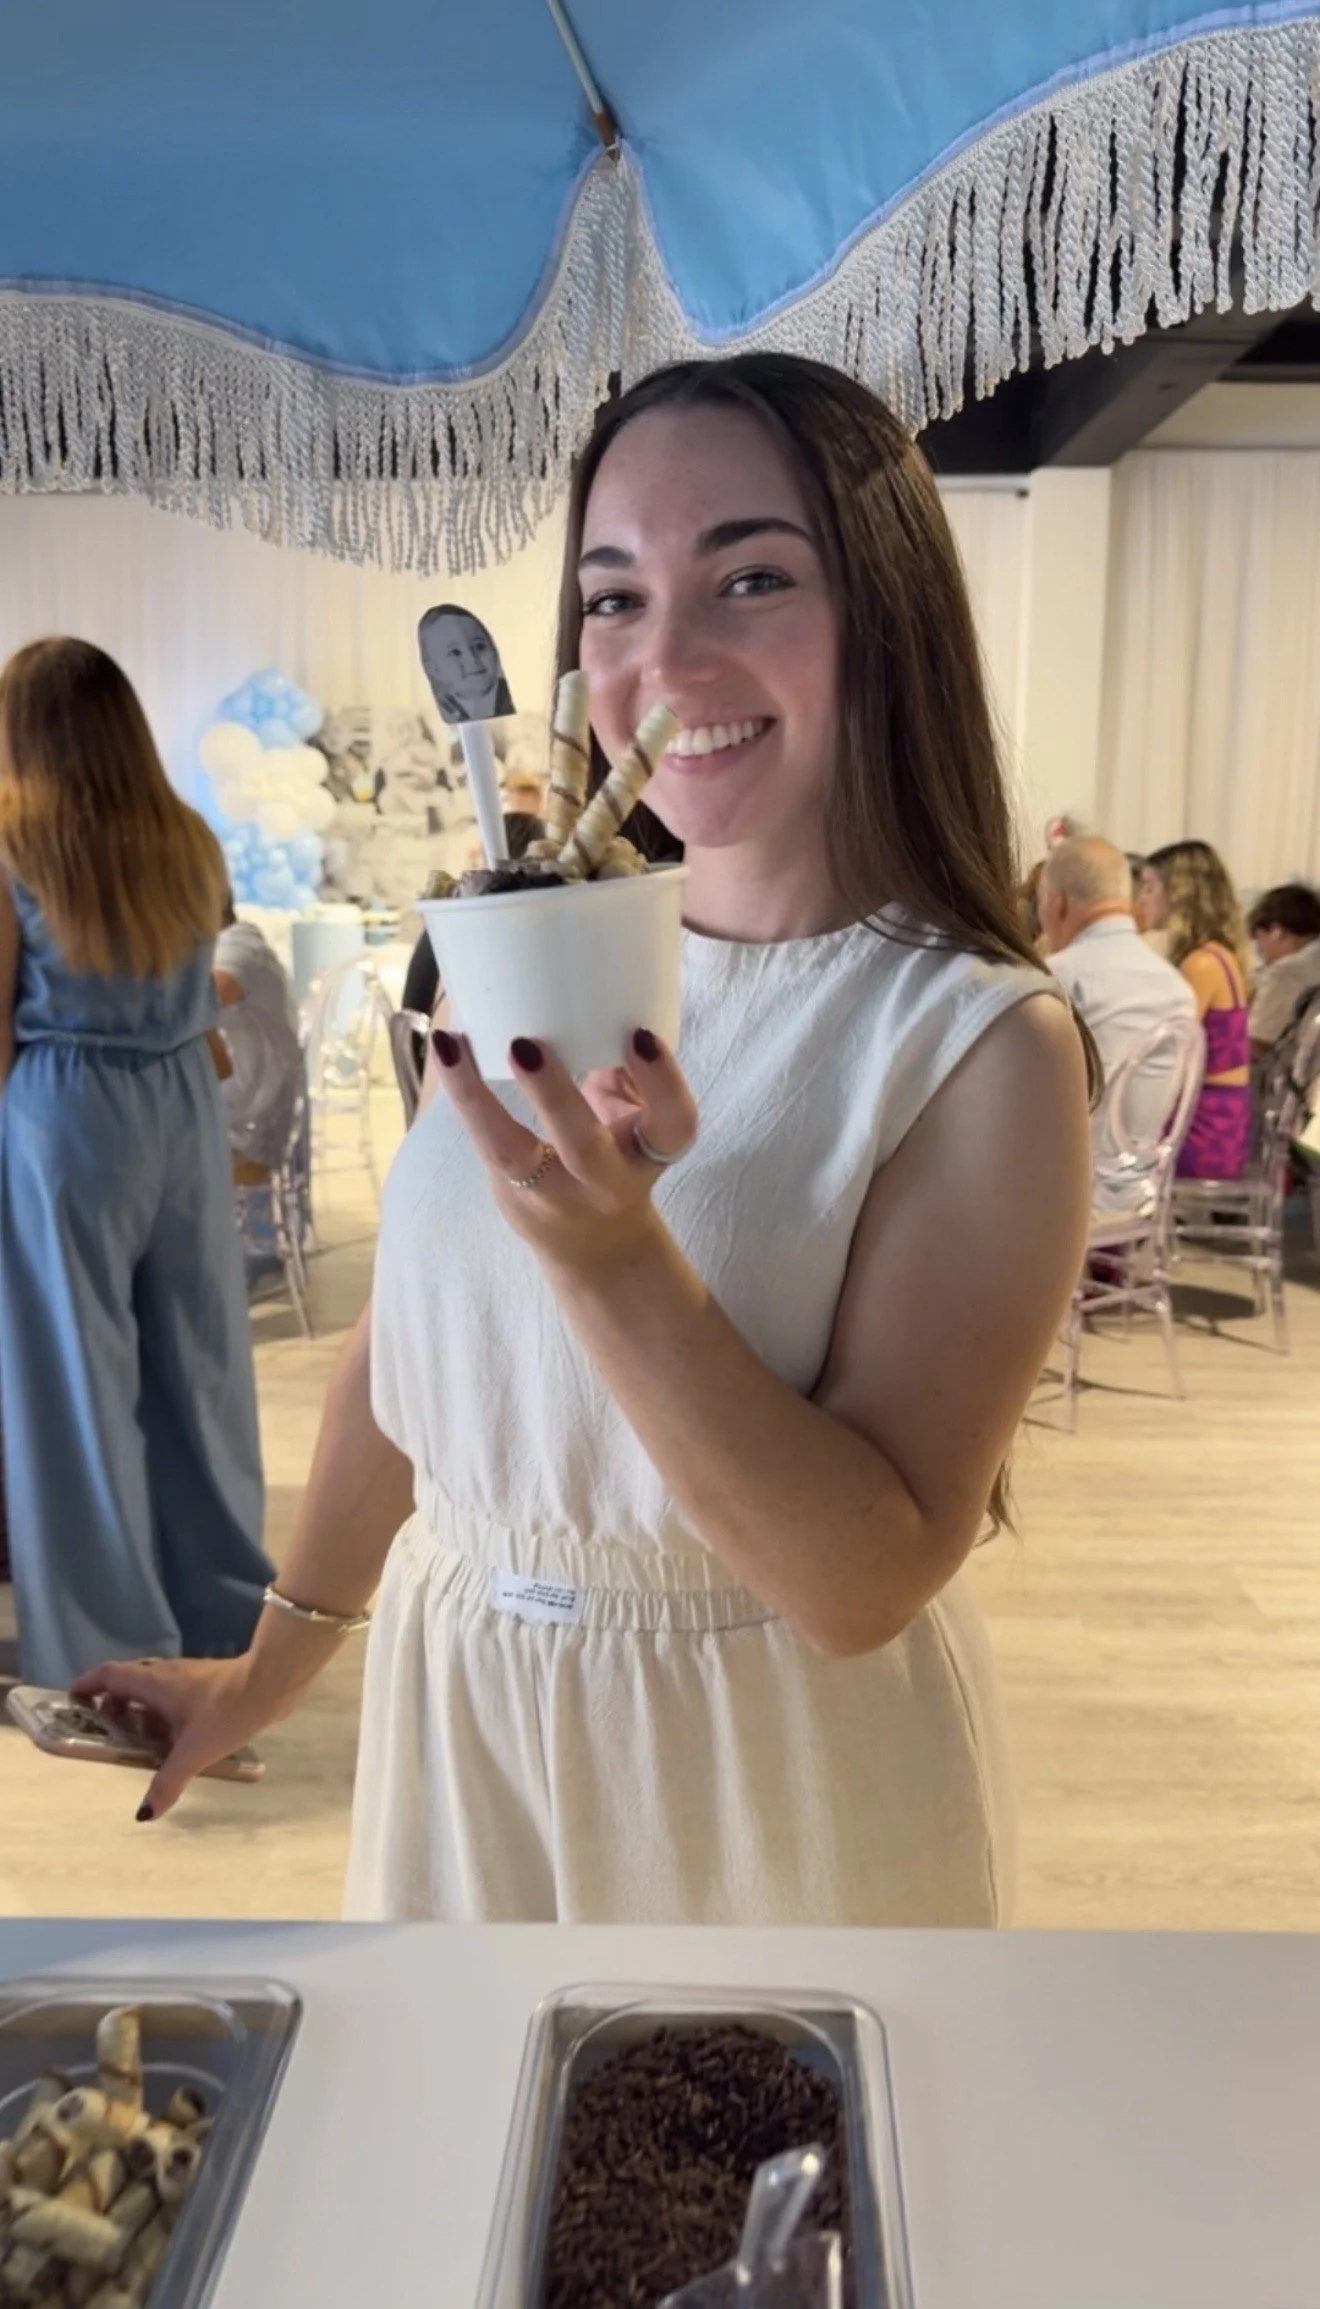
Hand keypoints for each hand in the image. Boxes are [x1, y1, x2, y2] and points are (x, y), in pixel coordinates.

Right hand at [69, 1654, 292, 1819]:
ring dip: (144, 1716)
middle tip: (112, 1736)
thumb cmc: (226, 1711)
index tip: (73, 1701)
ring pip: (154, 1693)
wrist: (271, 1683)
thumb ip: (167, 1782)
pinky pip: (175, 1698)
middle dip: (115, 1708)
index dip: (88, 1685)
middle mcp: (166, 1675)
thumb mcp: (193, 1751)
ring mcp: (189, 1678)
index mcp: (153, 1683)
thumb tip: (145, 1813)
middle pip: (129, 1685)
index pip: (109, 1676)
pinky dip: (166, 1717)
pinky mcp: (208, 1684)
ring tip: (145, 1746)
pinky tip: (178, 1742)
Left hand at [431, 1025, 697, 1271]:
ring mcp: (550, 1191)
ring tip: (454, 1046)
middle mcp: (604, 1180)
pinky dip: (461, 1093)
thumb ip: (626, 1067)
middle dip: (555, 1097)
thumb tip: (598, 998)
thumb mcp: (637, 1116)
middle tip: (526, 1045)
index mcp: (649, 1152)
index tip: (641, 1035)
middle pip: (584, 1149)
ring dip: (479, 1100)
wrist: (594, 1243)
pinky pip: (481, 1143)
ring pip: (512, 1153)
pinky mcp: (509, 1190)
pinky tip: (446, 1049)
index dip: (662, 1083)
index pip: (673, 1125)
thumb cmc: (616, 1154)